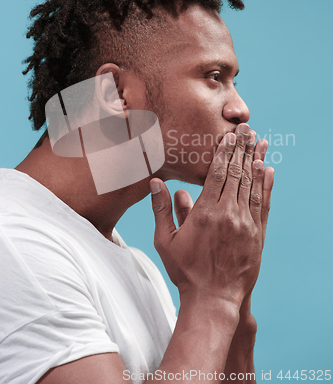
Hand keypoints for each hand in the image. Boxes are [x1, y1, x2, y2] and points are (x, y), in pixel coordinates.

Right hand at [150, 124, 273, 307]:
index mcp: (204, 213)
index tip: (228, 136)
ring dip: (256, 161)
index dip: (224, 152)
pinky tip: (268, 170)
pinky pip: (263, 204)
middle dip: (241, 149)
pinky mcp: (257, 234)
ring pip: (252, 185)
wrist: (213, 298)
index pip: (217, 173)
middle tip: (247, 130)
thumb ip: (161, 209)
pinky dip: (265, 185)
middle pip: (236, 173)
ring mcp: (245, 224)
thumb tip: (155, 182)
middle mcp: (228, 214)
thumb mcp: (165, 241)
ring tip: (260, 141)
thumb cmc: (185, 271)